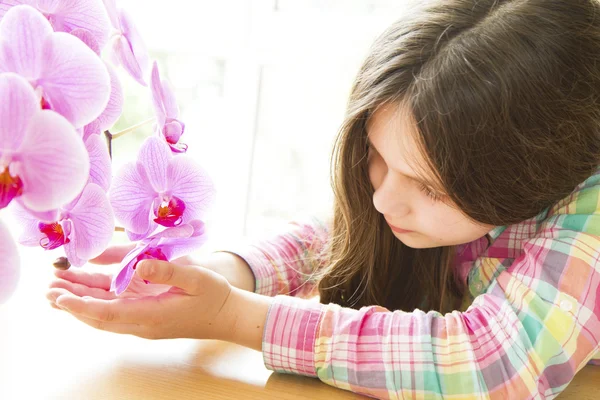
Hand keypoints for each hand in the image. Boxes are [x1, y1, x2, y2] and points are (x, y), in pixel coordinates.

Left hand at [46, 258, 235, 340]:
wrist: (225, 316)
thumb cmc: (213, 295)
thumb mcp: (196, 277)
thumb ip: (167, 270)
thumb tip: (139, 263)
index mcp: (153, 315)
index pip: (109, 313)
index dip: (82, 306)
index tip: (60, 298)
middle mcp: (142, 323)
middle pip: (99, 316)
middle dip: (72, 303)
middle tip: (48, 288)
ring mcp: (142, 322)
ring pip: (103, 314)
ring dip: (80, 302)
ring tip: (55, 289)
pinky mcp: (144, 316)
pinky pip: (114, 309)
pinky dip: (95, 300)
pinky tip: (83, 289)